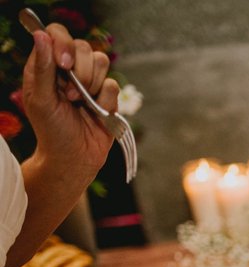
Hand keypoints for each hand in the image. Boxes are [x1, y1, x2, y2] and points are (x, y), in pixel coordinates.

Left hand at [21, 23, 117, 176]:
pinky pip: (114, 84)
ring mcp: (89, 81)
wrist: (75, 158)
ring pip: (102, 61)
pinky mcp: (107, 96)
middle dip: (80, 71)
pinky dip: (106, 100)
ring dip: (93, 85)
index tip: (64, 63)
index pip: (56, 33)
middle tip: (70, 94)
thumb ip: (42, 67)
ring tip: (81, 103)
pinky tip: (96, 112)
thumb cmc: (52, 131)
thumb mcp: (41, 99)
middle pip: (83, 46)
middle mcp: (69, 69)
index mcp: (46, 65)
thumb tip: (41, 34)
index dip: (63, 43)